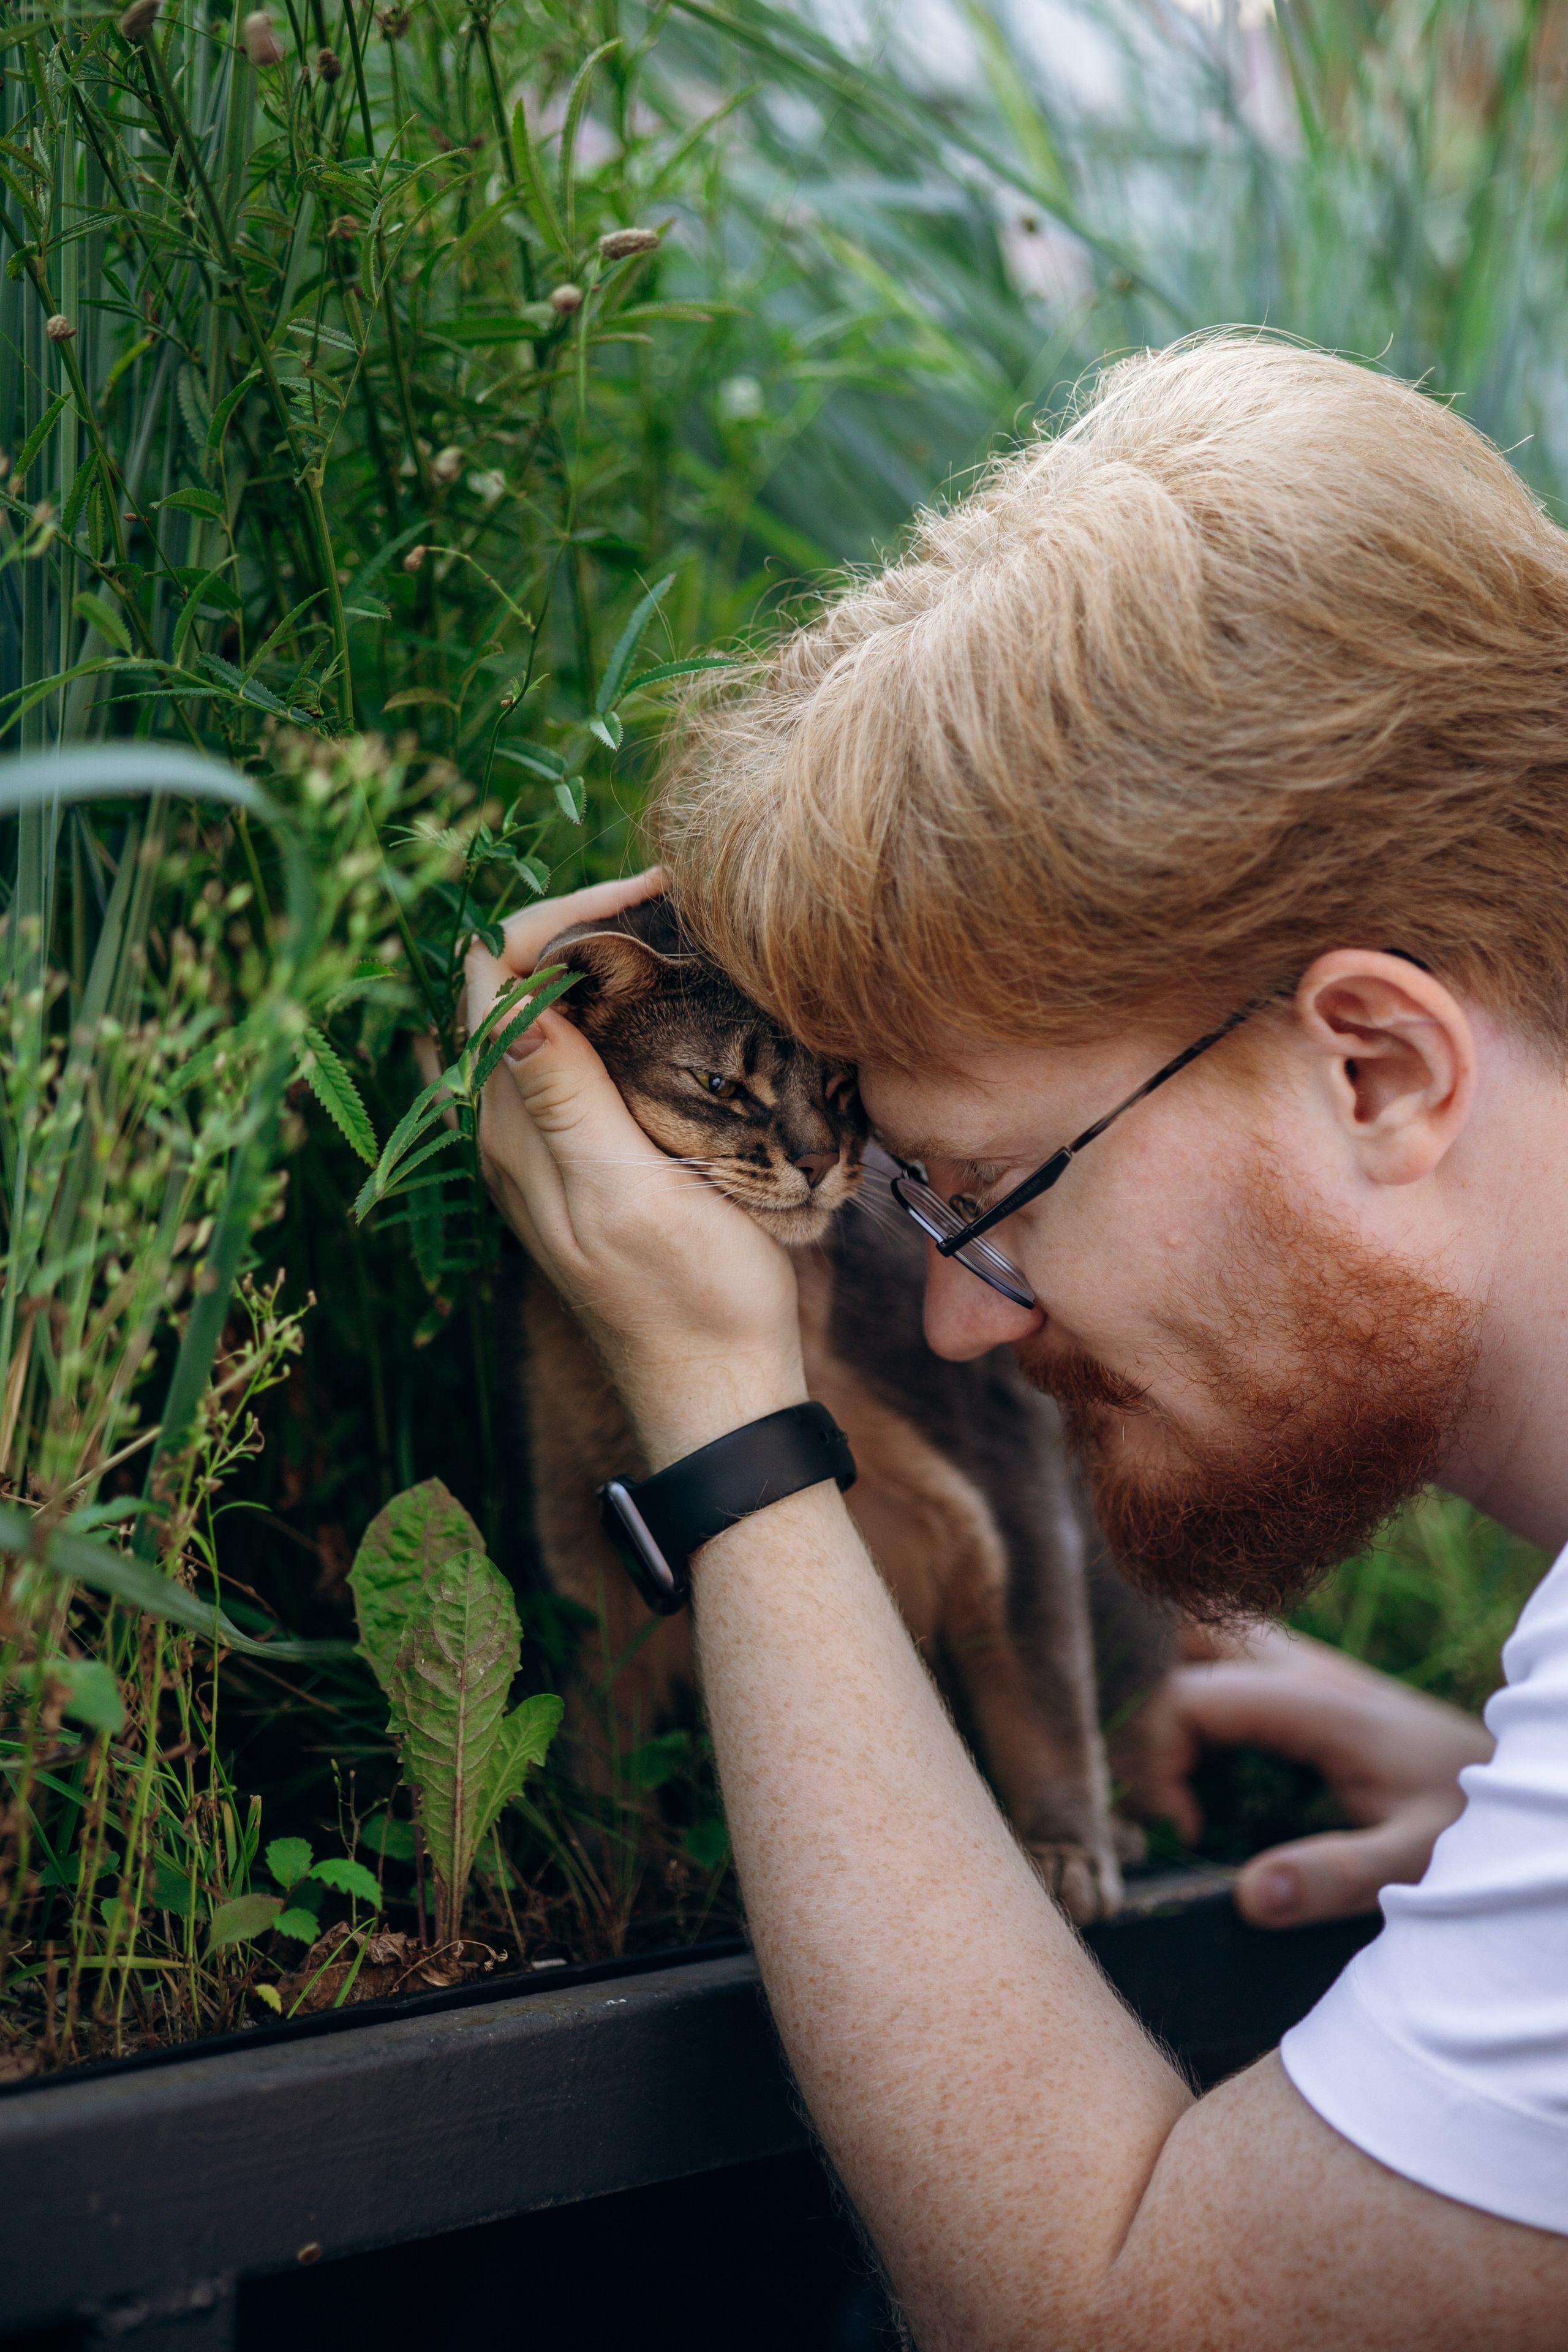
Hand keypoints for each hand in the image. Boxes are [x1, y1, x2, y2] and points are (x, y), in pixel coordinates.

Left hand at [463, 870, 806, 1466]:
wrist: (720, 1386)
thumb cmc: (689, 1300)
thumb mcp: (628, 1196)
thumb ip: (566, 1102)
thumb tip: (506, 1006)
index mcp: (510, 1132)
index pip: (495, 979)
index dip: (560, 915)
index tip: (648, 893)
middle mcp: (511, 1130)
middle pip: (510, 986)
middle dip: (579, 922)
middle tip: (669, 897)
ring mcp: (547, 1145)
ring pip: (543, 1015)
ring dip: (599, 961)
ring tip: (675, 928)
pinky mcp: (587, 1158)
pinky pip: (575, 1055)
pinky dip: (616, 1007)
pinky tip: (670, 998)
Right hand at [1144, 1624, 1493, 1926]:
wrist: (1529, 1788)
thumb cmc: (1474, 1826)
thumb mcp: (1414, 1864)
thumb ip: (1334, 1877)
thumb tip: (1246, 1898)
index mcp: (1311, 1703)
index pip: (1186, 1696)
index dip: (1155, 1757)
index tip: (1182, 1826)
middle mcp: (1299, 1666)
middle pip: (1179, 1641)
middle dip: (1145, 1706)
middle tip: (1163, 1786)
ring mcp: (1304, 1663)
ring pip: (1199, 1635)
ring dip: (1168, 1687)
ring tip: (1177, 1767)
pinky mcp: (1309, 1676)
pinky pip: (1224, 1653)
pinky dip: (1194, 1687)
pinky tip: (1208, 1753)